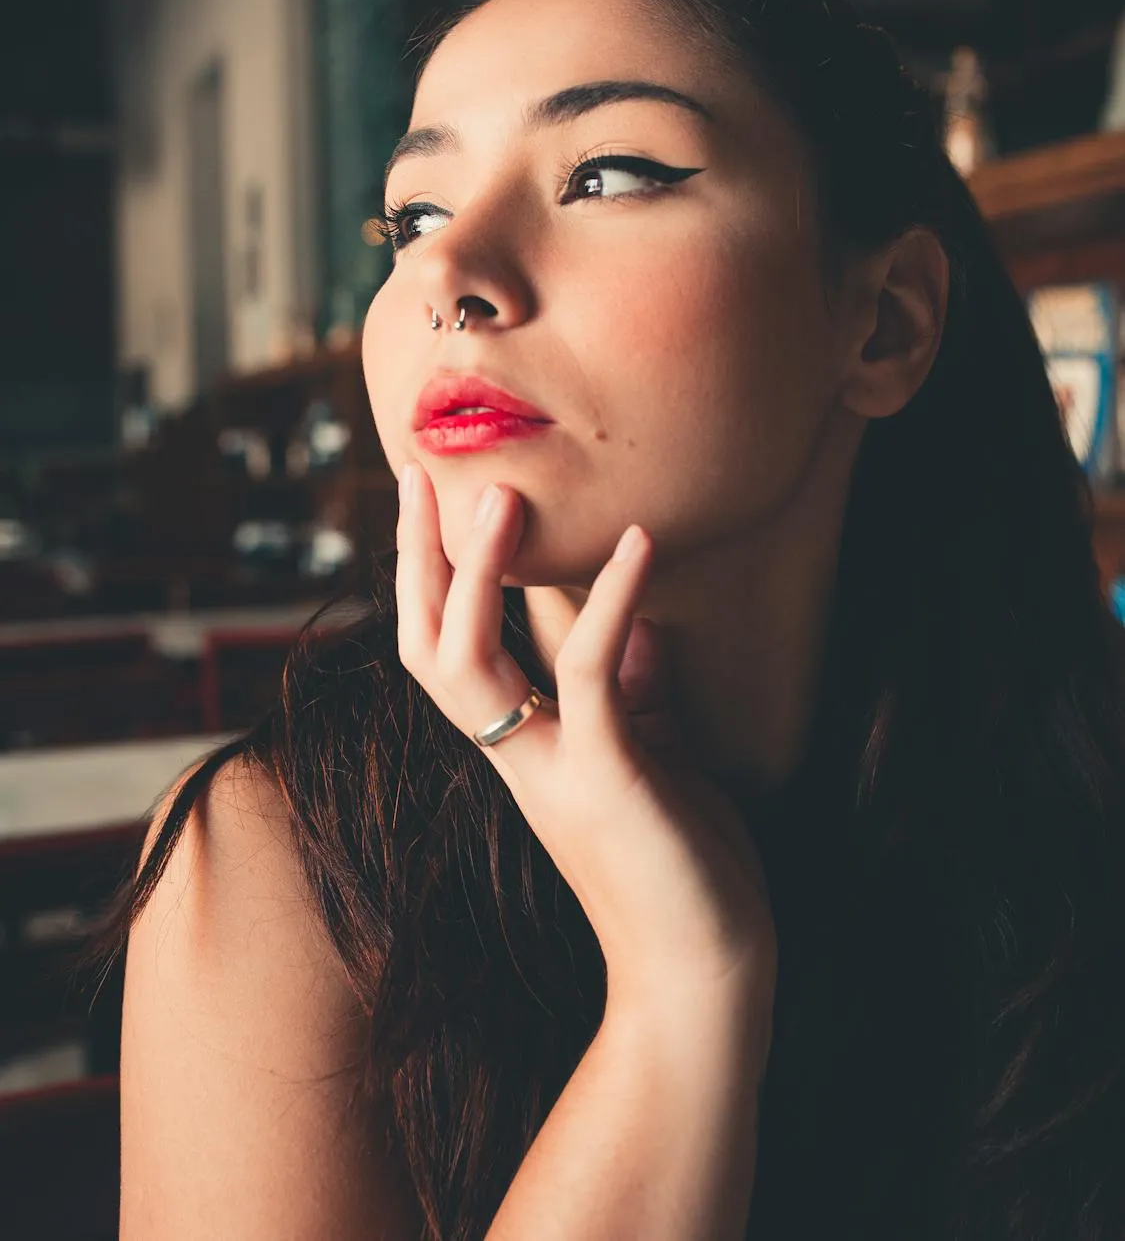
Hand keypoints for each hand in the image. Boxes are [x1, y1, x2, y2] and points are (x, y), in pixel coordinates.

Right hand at [394, 462, 777, 1012]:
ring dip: (478, 572)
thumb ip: (631, 691)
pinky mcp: (606, 775)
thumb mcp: (647, 756)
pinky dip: (610, 600)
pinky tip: (639, 542)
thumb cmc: (677, 865)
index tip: (427, 504)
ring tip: (499, 493)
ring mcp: (551, 767)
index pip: (445, 650)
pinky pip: (587, 673)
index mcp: (519, 749)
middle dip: (417, 560)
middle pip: (427, 647)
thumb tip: (635, 623)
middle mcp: (514, 755)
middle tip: (417, 473)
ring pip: (471, 659)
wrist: (700, 969)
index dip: (428, 579)